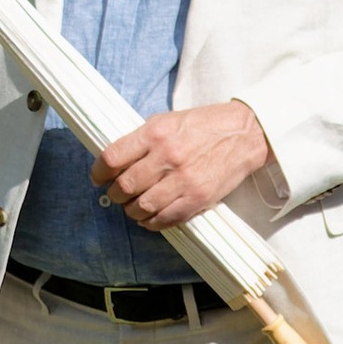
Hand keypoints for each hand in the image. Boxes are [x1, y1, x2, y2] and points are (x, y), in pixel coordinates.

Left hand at [92, 98, 271, 232]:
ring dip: (131, 210)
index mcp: (156, 133)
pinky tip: (150, 217)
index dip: (98, 172)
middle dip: (114, 194)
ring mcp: (183, 180)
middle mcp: (167, 157)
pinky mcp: (198, 198)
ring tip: (134, 206)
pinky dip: (152, 222)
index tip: (97, 177)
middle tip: (116, 194)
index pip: (112, 158)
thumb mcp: (168, 121)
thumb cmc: (205, 126)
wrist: (245, 134)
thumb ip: (142, 140)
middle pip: (124, 186)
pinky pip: (165, 219)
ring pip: (141, 206)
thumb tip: (116, 161)